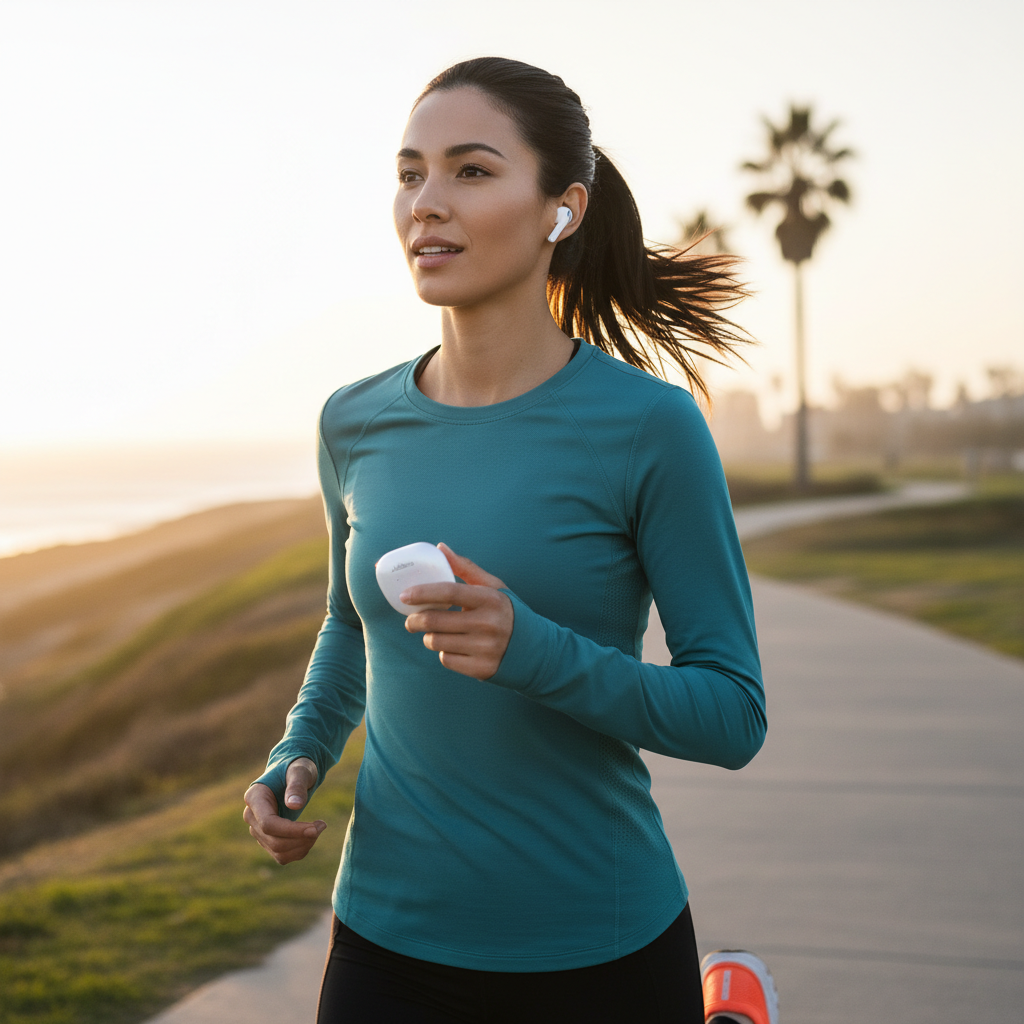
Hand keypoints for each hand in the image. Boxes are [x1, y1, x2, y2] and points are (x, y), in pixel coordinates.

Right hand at [242, 757, 325, 864]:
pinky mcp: (267, 839)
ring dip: (303, 846)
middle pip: (274, 841)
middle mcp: (251, 816)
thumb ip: (297, 785)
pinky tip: (311, 835)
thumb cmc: (297, 768)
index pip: (268, 824)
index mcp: (255, 797)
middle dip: (301, 838)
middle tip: (322, 825)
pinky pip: (282, 855)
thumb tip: (294, 805)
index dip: (292, 830)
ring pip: (278, 852)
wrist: (292, 774)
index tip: (315, 829)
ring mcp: (258, 830)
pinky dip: (300, 850)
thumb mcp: (300, 771)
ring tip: (319, 828)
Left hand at [402, 542, 512, 680]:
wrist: (535, 649)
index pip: (448, 592)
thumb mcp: (493, 587)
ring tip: (437, 634)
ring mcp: (485, 648)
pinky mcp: (481, 669)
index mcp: (489, 599)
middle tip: (411, 620)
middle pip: (434, 621)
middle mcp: (488, 623)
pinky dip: (444, 653)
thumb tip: (440, 548)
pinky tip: (454, 648)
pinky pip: (446, 660)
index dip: (422, 592)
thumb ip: (466, 568)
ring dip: (429, 638)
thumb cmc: (507, 612)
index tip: (404, 595)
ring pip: (436, 642)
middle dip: (415, 621)